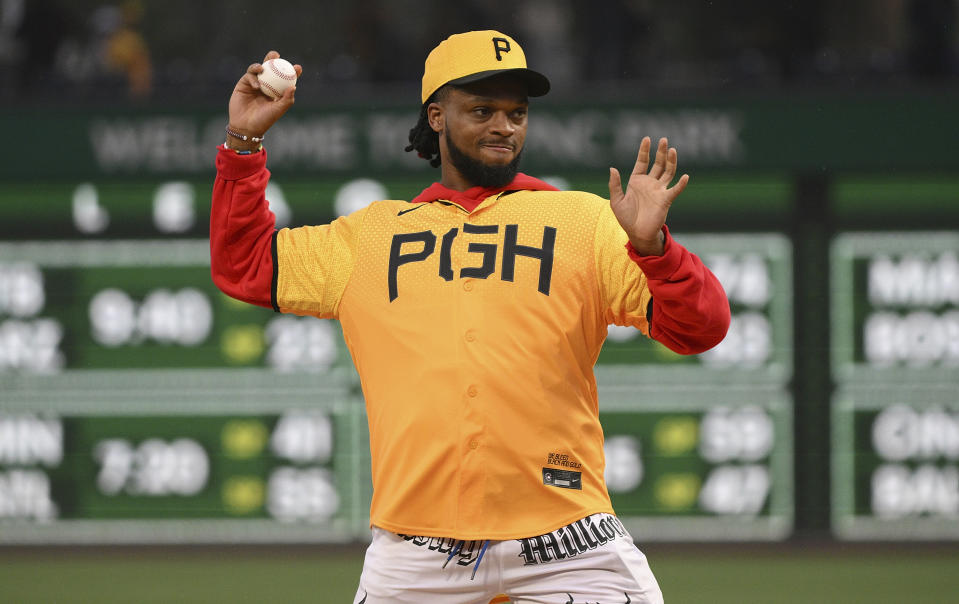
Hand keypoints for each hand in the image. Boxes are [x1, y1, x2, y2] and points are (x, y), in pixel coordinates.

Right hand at [227, 51, 301, 142]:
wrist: (246, 126)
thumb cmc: (264, 120)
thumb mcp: (278, 110)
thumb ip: (286, 100)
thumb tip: (293, 87)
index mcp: (277, 91)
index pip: (285, 78)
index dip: (292, 71)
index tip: (298, 67)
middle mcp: (266, 85)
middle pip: (271, 68)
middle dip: (273, 58)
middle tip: (276, 56)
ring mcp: (255, 83)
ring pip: (259, 69)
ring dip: (262, 65)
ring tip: (263, 67)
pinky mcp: (244, 84)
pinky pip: (249, 76)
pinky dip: (253, 78)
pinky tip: (256, 85)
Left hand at [608, 136, 688, 255]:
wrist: (637, 233)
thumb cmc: (626, 218)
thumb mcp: (616, 201)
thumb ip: (614, 185)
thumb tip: (612, 168)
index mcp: (637, 181)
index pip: (642, 162)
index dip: (644, 151)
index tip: (647, 139)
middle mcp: (650, 184)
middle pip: (658, 164)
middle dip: (660, 152)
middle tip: (663, 140)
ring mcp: (659, 191)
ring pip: (668, 172)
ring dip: (671, 161)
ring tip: (672, 150)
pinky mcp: (665, 200)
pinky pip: (675, 190)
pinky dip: (680, 184)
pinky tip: (685, 177)